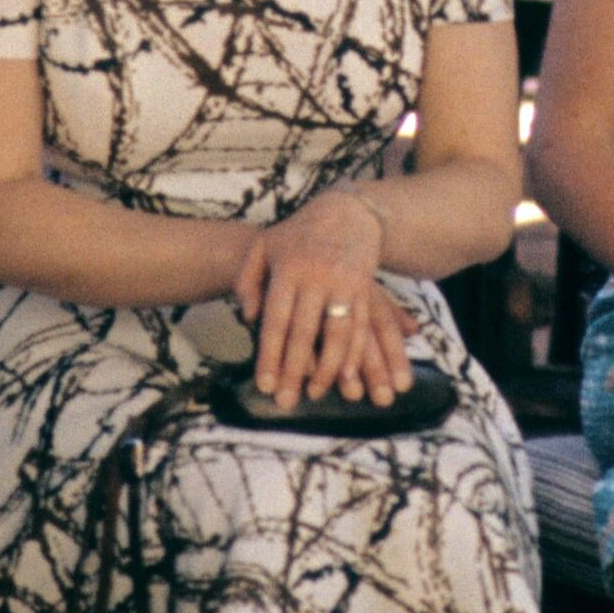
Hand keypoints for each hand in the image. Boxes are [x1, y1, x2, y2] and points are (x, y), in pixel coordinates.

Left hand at [235, 188, 400, 409]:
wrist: (348, 211)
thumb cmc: (298, 233)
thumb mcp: (264, 247)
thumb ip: (248, 281)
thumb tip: (248, 317)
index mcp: (288, 271)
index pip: (277, 322)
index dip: (271, 356)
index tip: (265, 386)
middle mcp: (317, 279)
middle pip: (305, 334)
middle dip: (296, 372)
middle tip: (287, 402)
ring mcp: (344, 285)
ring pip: (339, 334)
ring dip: (331, 369)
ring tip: (320, 394)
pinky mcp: (365, 290)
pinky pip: (363, 327)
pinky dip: (357, 353)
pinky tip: (350, 374)